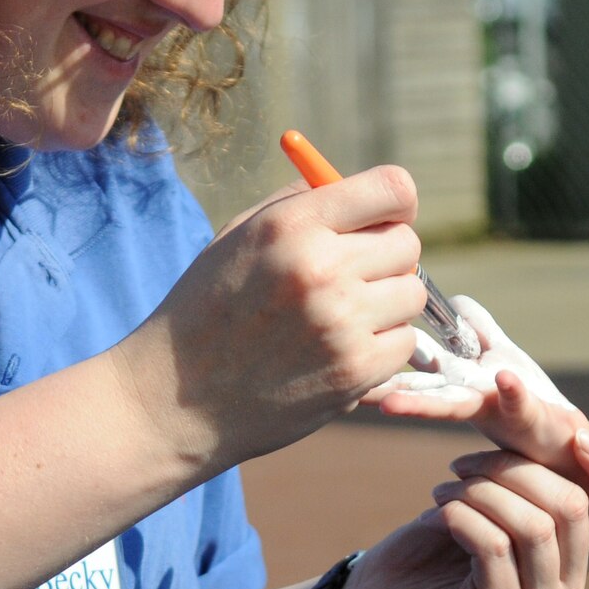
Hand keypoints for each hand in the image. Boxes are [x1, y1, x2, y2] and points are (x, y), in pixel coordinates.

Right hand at [133, 167, 428, 466]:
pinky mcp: (355, 371)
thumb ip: (303, 206)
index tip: (382, 222)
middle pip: (407, 243)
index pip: (393, 189)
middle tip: (352, 278)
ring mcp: (342, 323)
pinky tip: (339, 351)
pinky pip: (405, 344)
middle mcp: (321, 268)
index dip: (395, 205)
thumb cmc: (208, 309)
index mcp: (291, 225)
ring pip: (413, 294)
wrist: (175, 399)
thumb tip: (365, 193)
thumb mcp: (239, 237)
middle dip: (386, 257)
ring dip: (387, 305)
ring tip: (341, 318)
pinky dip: (382, 348)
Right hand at [366, 296, 585, 466]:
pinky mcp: (532, 419)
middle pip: (418, 393)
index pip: (411, 370)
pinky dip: (513, 392)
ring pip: (451, 407)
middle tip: (347, 390)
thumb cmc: (531, 401)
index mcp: (458, 384)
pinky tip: (505, 377)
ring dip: (419, 406)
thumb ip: (476, 326)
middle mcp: (468, 400)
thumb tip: (451, 299)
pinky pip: (521, 403)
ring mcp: (496, 411)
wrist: (569, 445)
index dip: (380, 360)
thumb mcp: (499, 354)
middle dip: (385, 392)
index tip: (344, 350)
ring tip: (389, 405)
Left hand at [441, 429, 588, 562]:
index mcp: (576, 559)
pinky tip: (434, 516)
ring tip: (441, 490)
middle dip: (515, 468)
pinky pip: (494, 547)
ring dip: (480, 493)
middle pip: (571, 506)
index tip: (578, 432)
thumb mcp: (491, 506)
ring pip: (533, 525)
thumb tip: (571, 429)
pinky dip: (461, 517)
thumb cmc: (435, 547)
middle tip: (462, 464)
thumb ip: (528, 484)